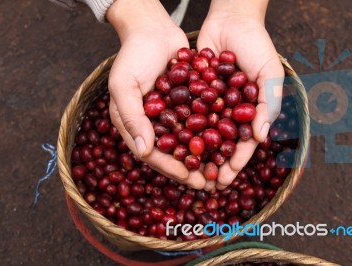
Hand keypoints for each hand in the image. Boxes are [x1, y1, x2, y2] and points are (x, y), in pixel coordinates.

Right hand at [106, 0, 206, 188]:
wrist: (152, 28)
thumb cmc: (133, 56)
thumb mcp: (124, 86)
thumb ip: (132, 118)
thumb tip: (144, 152)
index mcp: (135, 125)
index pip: (152, 154)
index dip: (170, 167)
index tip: (189, 177)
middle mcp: (154, 124)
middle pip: (173, 153)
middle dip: (191, 168)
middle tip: (210, 181)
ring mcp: (172, 114)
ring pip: (189, 141)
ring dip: (204, 156)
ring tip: (221, 169)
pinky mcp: (187, 103)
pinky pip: (200, 122)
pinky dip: (212, 133)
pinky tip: (228, 143)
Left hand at [198, 0, 283, 189]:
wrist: (232, 20)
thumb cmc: (257, 46)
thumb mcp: (270, 74)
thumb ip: (268, 104)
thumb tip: (262, 138)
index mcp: (249, 113)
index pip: (243, 144)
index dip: (235, 162)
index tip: (225, 179)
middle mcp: (229, 112)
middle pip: (219, 144)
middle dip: (212, 163)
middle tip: (202, 183)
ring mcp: (210, 103)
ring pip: (201, 133)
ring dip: (194, 151)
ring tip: (185, 169)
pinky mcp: (194, 92)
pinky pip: (187, 113)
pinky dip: (179, 127)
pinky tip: (170, 142)